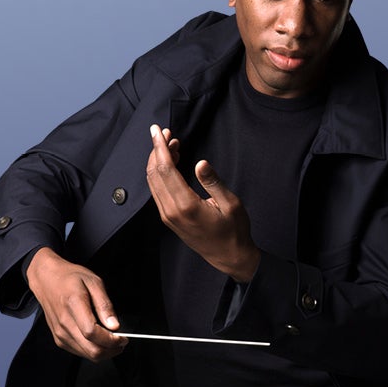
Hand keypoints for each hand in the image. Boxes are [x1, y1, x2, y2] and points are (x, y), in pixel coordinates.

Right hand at [25, 247, 127, 361]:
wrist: (47, 280)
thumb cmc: (70, 278)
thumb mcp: (94, 282)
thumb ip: (105, 305)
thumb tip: (114, 325)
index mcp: (73, 305)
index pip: (92, 333)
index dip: (111, 340)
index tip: (123, 337)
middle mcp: (64, 323)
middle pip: (92, 350)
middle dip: (112, 350)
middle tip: (121, 341)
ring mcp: (60, 333)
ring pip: (87, 354)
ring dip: (104, 352)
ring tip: (111, 339)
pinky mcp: (59, 339)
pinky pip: (80, 352)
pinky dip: (93, 350)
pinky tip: (98, 338)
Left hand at [144, 124, 260, 281]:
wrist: (229, 257)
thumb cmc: (234, 231)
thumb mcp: (231, 204)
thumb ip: (214, 182)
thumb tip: (201, 163)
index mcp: (186, 205)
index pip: (165, 169)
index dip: (160, 147)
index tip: (157, 130)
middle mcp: (172, 211)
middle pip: (155, 173)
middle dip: (157, 150)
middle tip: (165, 132)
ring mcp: (168, 216)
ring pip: (153, 182)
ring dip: (158, 161)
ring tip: (171, 144)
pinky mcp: (169, 218)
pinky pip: (158, 191)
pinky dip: (160, 173)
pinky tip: (171, 163)